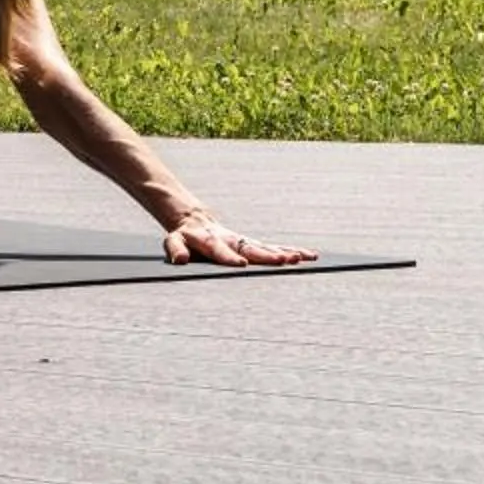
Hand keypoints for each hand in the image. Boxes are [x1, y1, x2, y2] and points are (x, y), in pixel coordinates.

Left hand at [161, 204, 316, 268]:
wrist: (193, 219)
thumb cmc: (183, 236)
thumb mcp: (173, 241)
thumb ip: (175, 250)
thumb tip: (180, 260)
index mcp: (210, 241)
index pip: (220, 251)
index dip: (229, 258)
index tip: (242, 265)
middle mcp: (231, 240)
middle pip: (251, 248)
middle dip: (268, 255)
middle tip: (286, 260)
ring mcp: (243, 241)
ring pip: (266, 247)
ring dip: (285, 252)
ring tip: (305, 258)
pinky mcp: (251, 244)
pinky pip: (273, 247)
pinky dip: (290, 251)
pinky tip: (309, 256)